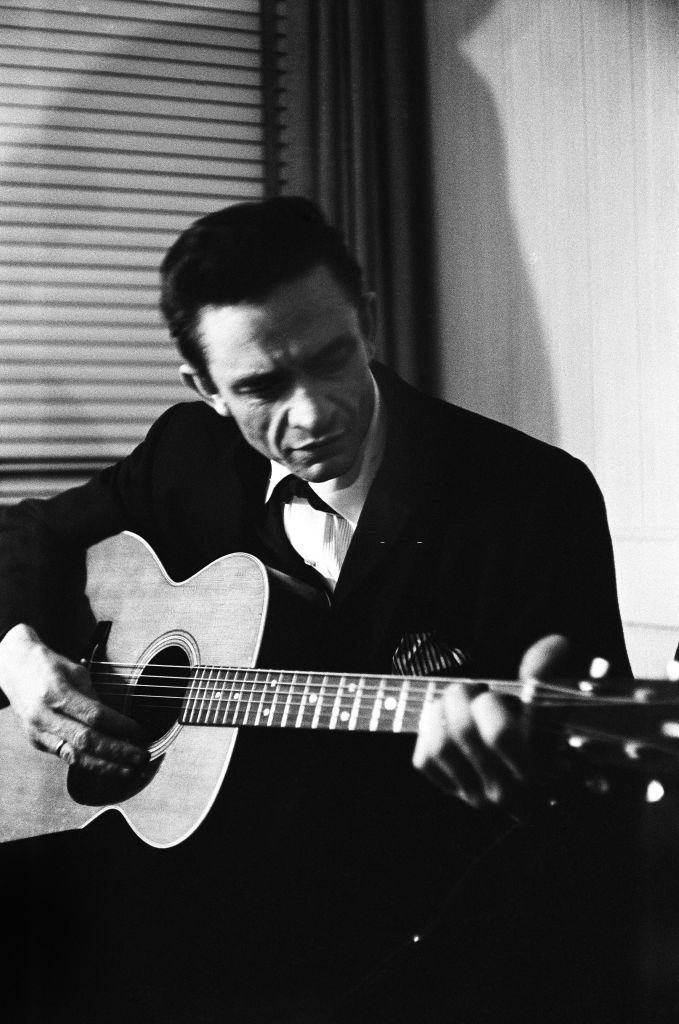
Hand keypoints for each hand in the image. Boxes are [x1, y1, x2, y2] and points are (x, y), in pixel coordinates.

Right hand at [0, 623, 148, 776]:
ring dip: (105, 766)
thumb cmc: (49, 666)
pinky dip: (89, 764)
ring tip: (129, 770)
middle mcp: (45, 716)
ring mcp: (38, 732)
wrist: (13, 668)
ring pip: (75, 756)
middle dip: (117, 752)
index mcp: (56, 693)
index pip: (95, 716)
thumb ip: (95, 697)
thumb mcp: (76, 672)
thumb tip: (118, 721)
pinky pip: (66, 757)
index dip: (121, 727)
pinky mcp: (37, 742)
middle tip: (142, 757)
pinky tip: (108, 767)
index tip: (142, 733)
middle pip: (86, 741)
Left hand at [412, 634, 579, 806]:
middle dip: (463, 696)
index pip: (505, 732)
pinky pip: (425, 759)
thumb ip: (546, 675)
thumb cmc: (538, 736)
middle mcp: (508, 788)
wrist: (525, 783)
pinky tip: (444, 724)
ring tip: (453, 704)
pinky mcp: (452, 791)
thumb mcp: (549, 707)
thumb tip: (557, 643)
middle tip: (470, 688)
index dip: (496, 700)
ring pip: (441, 745)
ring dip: (441, 712)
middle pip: (466, 730)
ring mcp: (478, 793)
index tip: (498, 689)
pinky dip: (429, 734)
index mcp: (538, 764)